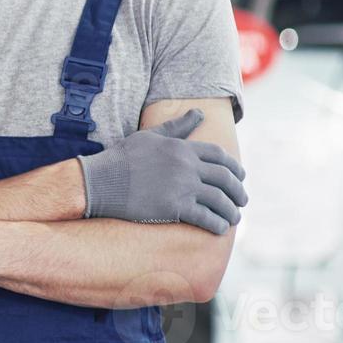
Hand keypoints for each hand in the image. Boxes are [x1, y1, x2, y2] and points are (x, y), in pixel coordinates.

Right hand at [76, 109, 247, 234]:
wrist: (100, 181)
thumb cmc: (122, 158)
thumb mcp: (150, 136)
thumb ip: (177, 127)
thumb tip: (199, 113)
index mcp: (182, 148)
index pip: (220, 156)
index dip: (235, 168)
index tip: (240, 178)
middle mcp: (186, 166)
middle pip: (225, 179)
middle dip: (238, 192)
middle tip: (242, 201)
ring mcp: (181, 187)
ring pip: (219, 200)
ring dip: (231, 211)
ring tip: (234, 218)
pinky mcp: (174, 208)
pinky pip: (205, 218)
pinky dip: (216, 224)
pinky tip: (219, 229)